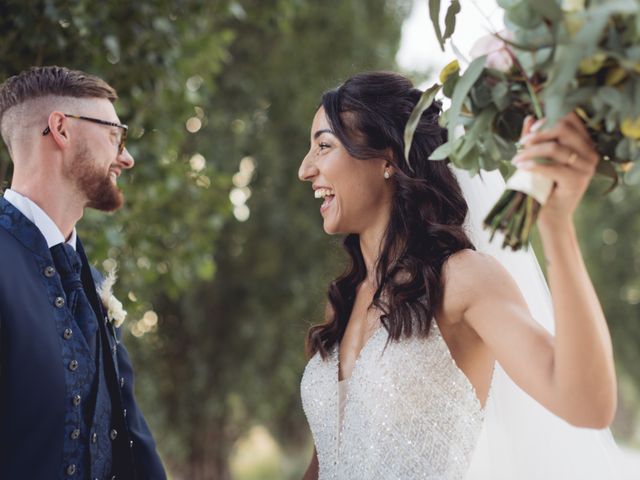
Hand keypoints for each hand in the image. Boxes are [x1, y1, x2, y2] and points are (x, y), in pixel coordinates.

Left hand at [512, 113, 598, 229]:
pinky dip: (533, 165)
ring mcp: (586, 167)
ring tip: (515, 159)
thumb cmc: (546, 184)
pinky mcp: (576, 181)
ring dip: (530, 151)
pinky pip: (552, 167)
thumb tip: (529, 118)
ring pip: (554, 148)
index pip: (572, 118)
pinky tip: (521, 166)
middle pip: (563, 129)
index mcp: (585, 143)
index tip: (533, 127)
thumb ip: (536, 139)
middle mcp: (590, 153)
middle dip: (538, 134)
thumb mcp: (540, 159)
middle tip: (521, 143)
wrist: (554, 214)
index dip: (551, 117)